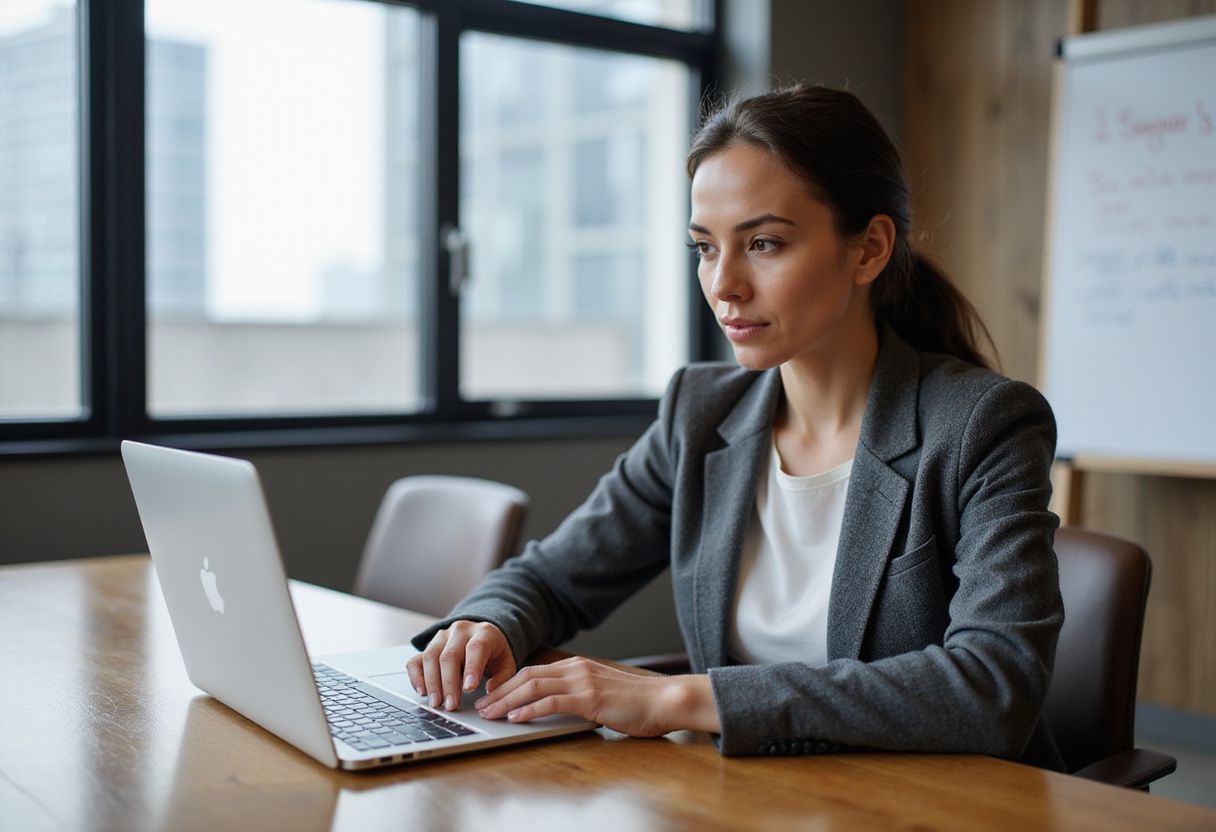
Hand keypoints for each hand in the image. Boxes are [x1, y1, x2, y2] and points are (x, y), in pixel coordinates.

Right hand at [405, 620, 515, 711]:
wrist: (481, 635)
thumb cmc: (494, 652)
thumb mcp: (506, 661)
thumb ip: (502, 677)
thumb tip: (490, 691)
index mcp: (484, 632)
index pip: (476, 647)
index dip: (472, 667)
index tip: (469, 688)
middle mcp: (460, 631)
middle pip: (450, 655)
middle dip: (449, 683)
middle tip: (451, 705)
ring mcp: (442, 637)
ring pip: (430, 657)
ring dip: (432, 683)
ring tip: (436, 703)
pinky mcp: (428, 646)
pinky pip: (416, 660)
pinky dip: (416, 677)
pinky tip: (422, 692)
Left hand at [473, 657, 719, 736]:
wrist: (665, 700)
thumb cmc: (638, 703)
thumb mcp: (602, 694)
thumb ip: (580, 695)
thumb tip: (557, 708)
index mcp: (578, 667)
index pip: (534, 672)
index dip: (509, 684)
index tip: (492, 697)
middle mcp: (577, 669)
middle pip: (527, 676)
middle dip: (500, 692)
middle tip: (481, 706)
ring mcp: (583, 681)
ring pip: (533, 686)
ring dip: (507, 701)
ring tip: (490, 713)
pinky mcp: (589, 698)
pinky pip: (551, 701)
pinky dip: (529, 709)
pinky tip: (515, 717)